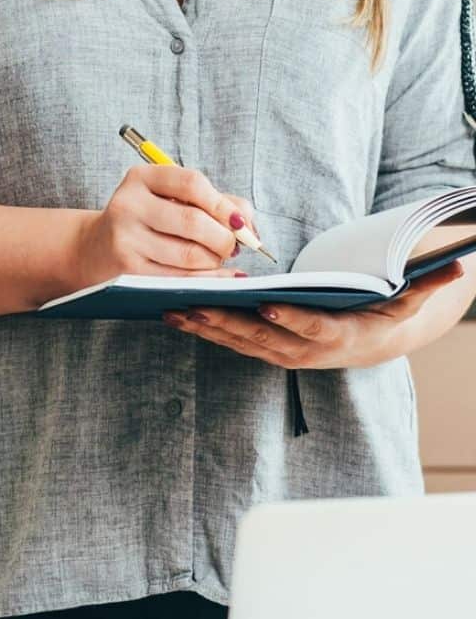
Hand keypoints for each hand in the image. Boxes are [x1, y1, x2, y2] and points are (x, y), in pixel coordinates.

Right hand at [73, 165, 254, 288]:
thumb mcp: (170, 198)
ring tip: (217, 259)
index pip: (192, 184)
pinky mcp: (127, 270)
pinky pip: (178, 278)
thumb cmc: (146, 221)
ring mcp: (125, 239)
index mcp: (141, 179)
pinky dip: (205, 279)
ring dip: (214, 260)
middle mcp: (128, 205)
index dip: (224, 205)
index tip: (239, 222)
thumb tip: (249, 227)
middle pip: (194, 222)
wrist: (94, 249)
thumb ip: (214, 202)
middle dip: (224, 238)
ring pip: (189, 254)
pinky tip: (216, 277)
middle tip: (231, 246)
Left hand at [163, 263, 466, 368]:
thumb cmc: (387, 314)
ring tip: (172, 309)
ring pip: (236, 342)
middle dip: (224, 322)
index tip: (266, 305)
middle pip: (259, 337)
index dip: (289, 319)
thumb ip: (428, 284)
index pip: (310, 328)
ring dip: (204, 327)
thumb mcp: (410, 300)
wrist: (375, 344)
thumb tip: (459, 264)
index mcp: (336, 338)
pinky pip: (229, 341)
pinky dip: (203, 329)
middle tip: (193, 305)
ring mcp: (279, 354)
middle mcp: (302, 352)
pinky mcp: (263, 350)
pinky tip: (176, 314)